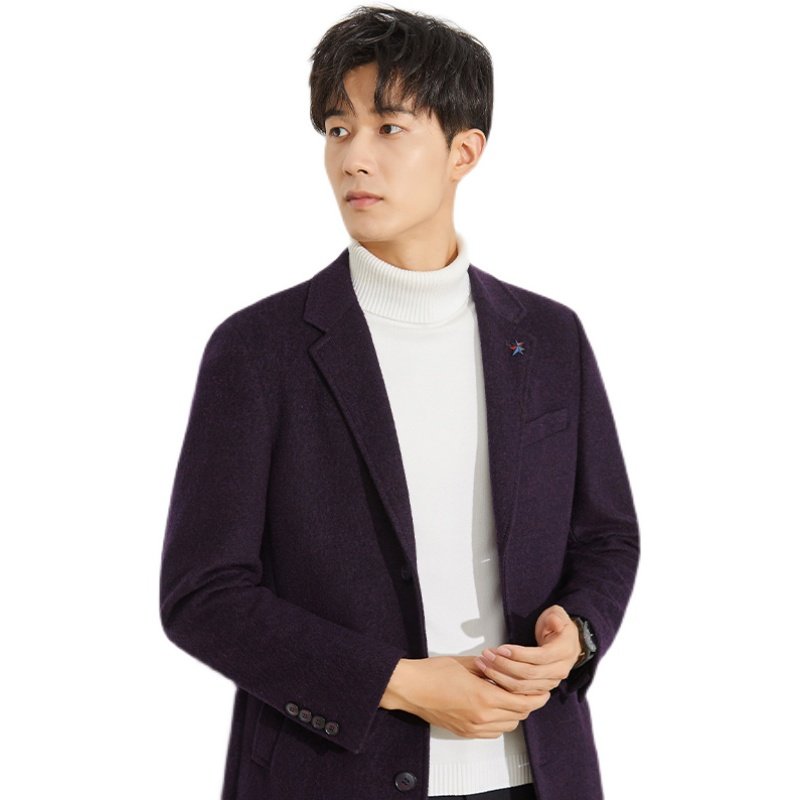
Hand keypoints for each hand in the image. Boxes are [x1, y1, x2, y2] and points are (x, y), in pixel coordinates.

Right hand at [380, 655, 550, 737]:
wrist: (411, 688)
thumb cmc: (433, 673)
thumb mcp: (466, 663)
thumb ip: (490, 667)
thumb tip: (504, 666)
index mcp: (484, 697)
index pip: (523, 703)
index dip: (537, 698)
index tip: (543, 690)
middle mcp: (481, 717)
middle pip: (518, 716)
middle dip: (527, 704)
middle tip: (529, 691)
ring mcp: (473, 728)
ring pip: (507, 726)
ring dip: (514, 713)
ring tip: (510, 697)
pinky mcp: (465, 732)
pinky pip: (492, 732)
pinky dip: (500, 722)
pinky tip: (494, 707)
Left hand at [472, 605, 582, 694]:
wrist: (566, 642)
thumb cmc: (557, 626)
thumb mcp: (558, 615)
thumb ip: (556, 618)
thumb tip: (557, 623)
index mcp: (564, 652)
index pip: (539, 657)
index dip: (519, 654)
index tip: (501, 648)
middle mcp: (559, 670)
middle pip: (528, 674)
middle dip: (504, 665)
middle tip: (487, 655)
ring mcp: (551, 682)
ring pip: (522, 686)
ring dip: (501, 676)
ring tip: (484, 664)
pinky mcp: (541, 688)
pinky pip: (521, 692)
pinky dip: (504, 685)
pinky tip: (491, 676)